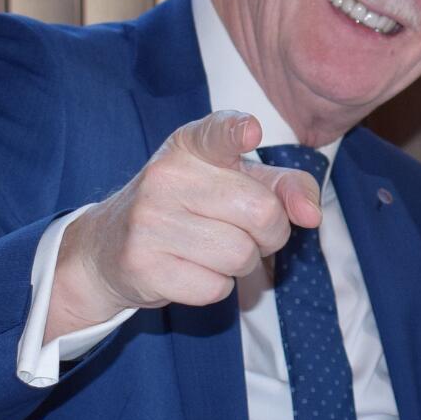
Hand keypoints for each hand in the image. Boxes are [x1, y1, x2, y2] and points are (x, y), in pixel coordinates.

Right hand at [45, 110, 322, 338]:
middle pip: (262, 214)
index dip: (238, 131)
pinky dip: (216, 286)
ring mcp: (149, 221)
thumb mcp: (234, 182)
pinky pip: (216, 288)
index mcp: (190, 146)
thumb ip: (285, 186)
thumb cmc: (189, 207)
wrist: (108, 247)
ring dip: (243, 264)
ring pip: (242, 256)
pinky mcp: (142, 265)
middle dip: (270, 234)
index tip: (251, 132)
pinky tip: (191, 270)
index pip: (218, 132)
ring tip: (214, 251)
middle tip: (247, 233)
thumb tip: (312, 216)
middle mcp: (166, 176)